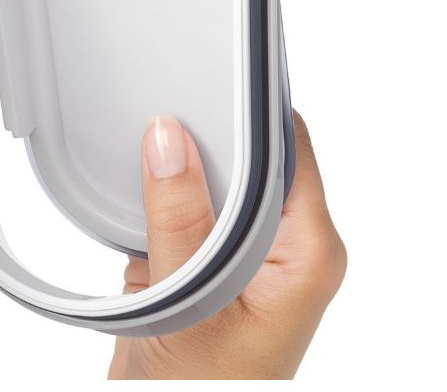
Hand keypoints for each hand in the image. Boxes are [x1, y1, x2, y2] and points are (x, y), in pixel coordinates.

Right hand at [108, 111, 345, 379]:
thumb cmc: (199, 390)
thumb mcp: (189, 305)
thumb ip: (179, 219)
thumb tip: (167, 138)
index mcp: (308, 253)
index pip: (291, 148)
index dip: (251, 112)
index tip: (207, 85)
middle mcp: (286, 246)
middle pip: (253, 154)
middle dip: (206, 133)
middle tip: (162, 118)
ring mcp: (247, 250)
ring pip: (215, 173)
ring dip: (178, 163)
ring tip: (145, 156)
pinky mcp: (211, 255)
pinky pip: (188, 197)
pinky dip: (160, 189)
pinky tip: (137, 193)